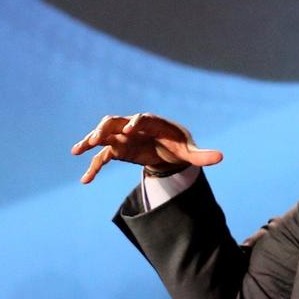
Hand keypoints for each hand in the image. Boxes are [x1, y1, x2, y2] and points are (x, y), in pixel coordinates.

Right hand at [71, 112, 223, 183]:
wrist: (168, 149)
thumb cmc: (180, 145)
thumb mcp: (191, 152)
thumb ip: (203, 155)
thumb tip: (221, 158)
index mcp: (153, 123)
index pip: (143, 118)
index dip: (136, 122)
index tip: (129, 130)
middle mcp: (134, 126)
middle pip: (116, 121)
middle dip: (105, 128)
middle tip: (96, 137)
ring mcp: (122, 137)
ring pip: (103, 135)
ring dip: (90, 141)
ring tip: (77, 151)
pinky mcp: (117, 150)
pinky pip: (103, 157)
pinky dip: (94, 167)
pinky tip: (85, 180)